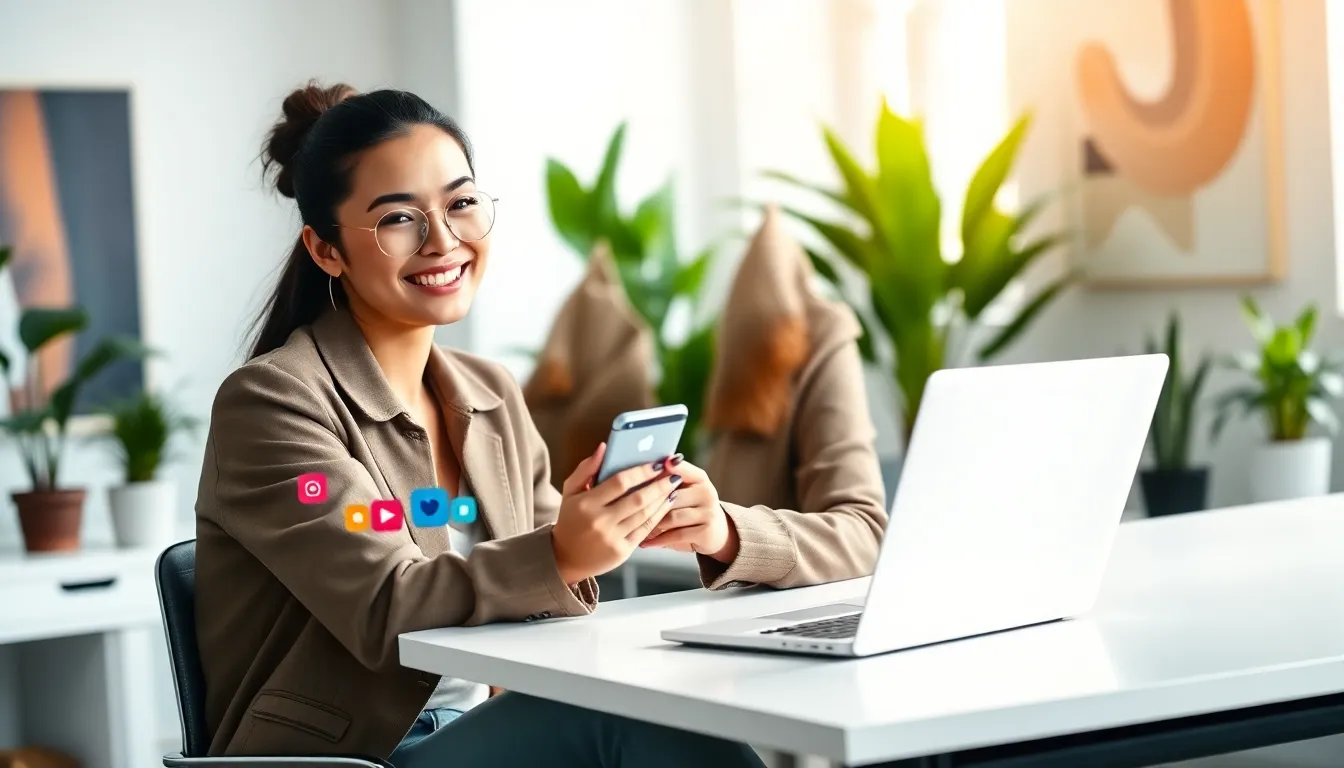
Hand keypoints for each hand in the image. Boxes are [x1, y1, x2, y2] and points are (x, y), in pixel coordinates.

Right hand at [551, 443, 683, 583]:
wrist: (565, 557)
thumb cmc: (570, 520)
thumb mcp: (570, 492)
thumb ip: (586, 468)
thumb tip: (604, 447)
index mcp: (586, 503)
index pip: (619, 482)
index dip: (641, 471)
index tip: (656, 463)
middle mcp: (600, 521)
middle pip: (637, 499)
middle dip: (659, 484)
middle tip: (673, 472)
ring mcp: (612, 538)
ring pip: (644, 514)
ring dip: (662, 498)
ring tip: (673, 485)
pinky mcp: (622, 552)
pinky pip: (645, 530)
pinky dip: (658, 516)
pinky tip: (666, 503)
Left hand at [640, 459, 738, 563]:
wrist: (717, 533)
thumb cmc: (691, 510)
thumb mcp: (685, 492)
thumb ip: (667, 482)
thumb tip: (637, 476)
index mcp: (699, 478)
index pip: (682, 469)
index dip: (666, 469)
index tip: (650, 467)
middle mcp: (707, 492)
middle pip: (671, 496)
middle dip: (650, 505)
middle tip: (627, 510)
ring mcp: (708, 513)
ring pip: (672, 517)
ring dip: (651, 524)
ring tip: (634, 528)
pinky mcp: (706, 532)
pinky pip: (676, 535)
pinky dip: (658, 540)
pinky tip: (645, 542)